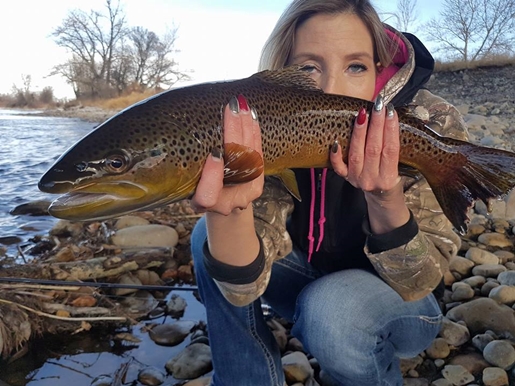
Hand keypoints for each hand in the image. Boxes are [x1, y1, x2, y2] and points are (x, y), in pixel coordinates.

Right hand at [190, 95, 263, 215]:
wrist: (222, 202)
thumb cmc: (198, 187)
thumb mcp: (186, 179)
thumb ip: (185, 167)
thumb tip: (181, 132)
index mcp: (204, 203)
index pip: (207, 196)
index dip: (212, 175)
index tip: (214, 153)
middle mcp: (227, 202)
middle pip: (235, 169)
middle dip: (234, 135)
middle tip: (231, 110)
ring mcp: (244, 193)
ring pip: (250, 159)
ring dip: (246, 128)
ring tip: (242, 106)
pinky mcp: (257, 183)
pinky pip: (258, 155)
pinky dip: (255, 134)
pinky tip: (252, 117)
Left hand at [330, 96, 401, 194]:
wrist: (381, 198)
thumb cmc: (390, 177)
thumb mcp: (400, 167)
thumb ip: (395, 147)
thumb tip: (393, 116)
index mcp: (389, 177)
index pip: (390, 150)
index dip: (391, 129)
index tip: (391, 111)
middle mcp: (371, 179)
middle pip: (373, 149)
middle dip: (376, 125)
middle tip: (378, 106)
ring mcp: (356, 179)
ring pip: (356, 154)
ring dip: (359, 132)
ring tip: (363, 114)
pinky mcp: (345, 178)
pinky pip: (338, 167)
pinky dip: (336, 155)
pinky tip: (336, 141)